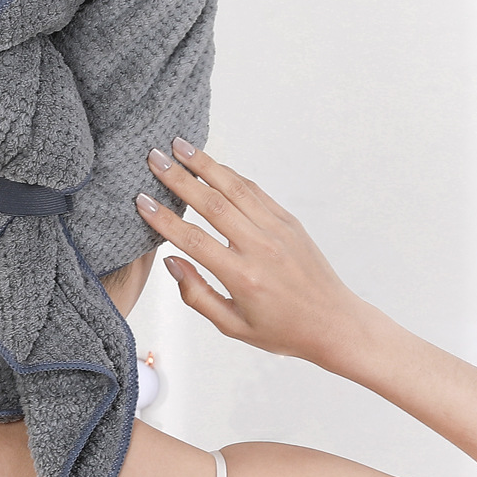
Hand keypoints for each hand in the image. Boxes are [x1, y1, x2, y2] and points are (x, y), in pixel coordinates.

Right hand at [136, 138, 370, 367]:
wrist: (334, 323)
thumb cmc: (282, 330)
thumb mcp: (232, 326)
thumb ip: (197, 295)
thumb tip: (171, 262)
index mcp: (243, 277)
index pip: (193, 240)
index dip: (164, 219)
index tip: (142, 201)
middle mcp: (260, 247)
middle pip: (212, 204)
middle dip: (179, 178)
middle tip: (154, 158)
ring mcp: (277, 230)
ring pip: (235, 188)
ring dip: (205, 164)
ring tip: (179, 146)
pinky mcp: (289, 221)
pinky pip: (255, 191)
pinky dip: (230, 174)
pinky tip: (212, 164)